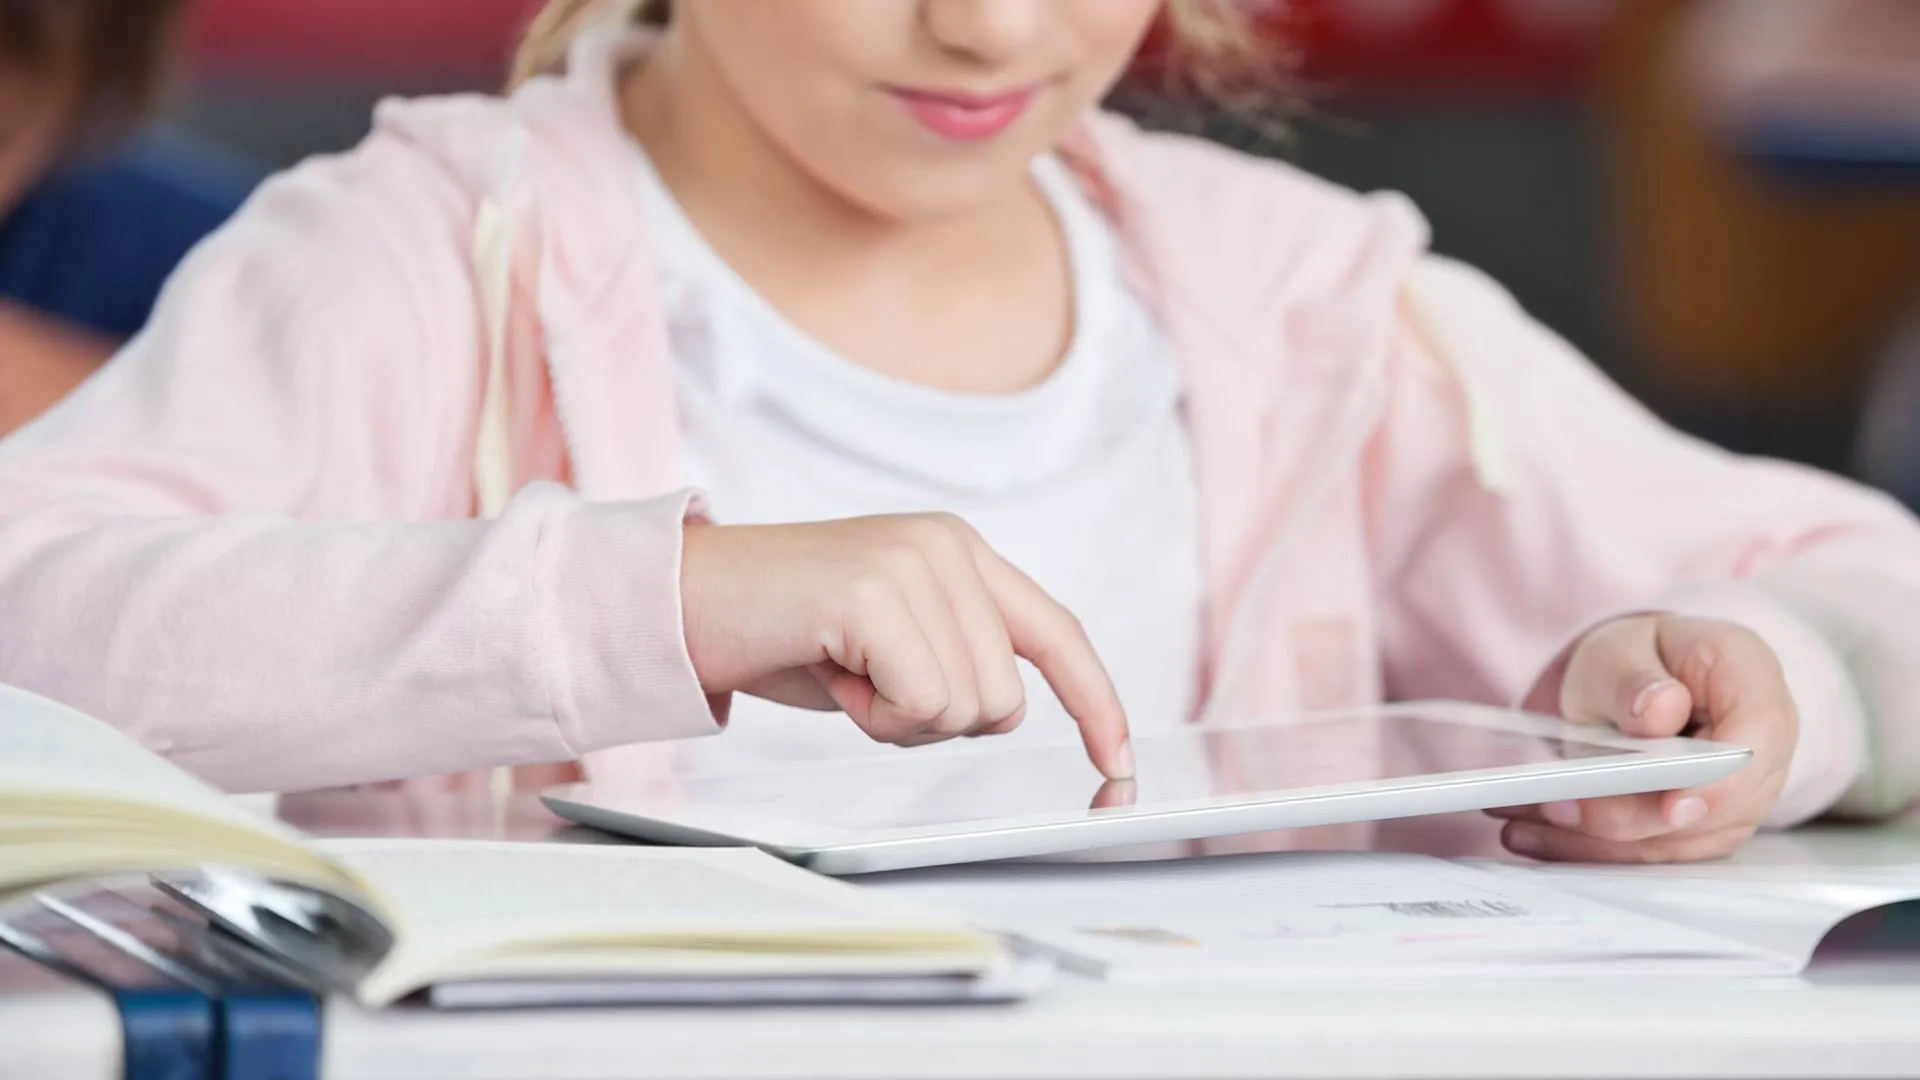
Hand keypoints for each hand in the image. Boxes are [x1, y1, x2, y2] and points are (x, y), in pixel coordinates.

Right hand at [680, 513, 1132, 778]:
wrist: (683, 602)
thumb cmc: (781, 631)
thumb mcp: (889, 642)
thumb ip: (955, 658)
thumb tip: (1002, 712)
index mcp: (960, 551)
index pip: (1058, 633)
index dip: (1095, 702)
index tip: (1116, 760)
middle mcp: (949, 545)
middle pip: (1004, 701)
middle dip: (932, 722)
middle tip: (863, 681)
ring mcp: (915, 563)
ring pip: (966, 709)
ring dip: (896, 718)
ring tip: (842, 671)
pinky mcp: (876, 592)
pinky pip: (921, 704)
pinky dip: (872, 715)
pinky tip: (830, 671)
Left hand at [1489, 615, 1796, 862]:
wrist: (1639, 682)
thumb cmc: (1638, 660)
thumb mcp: (1620, 648)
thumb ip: (1635, 678)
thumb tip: (1657, 711)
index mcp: (1752, 679)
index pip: (1759, 738)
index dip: (1722, 782)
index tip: (1672, 806)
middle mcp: (1761, 746)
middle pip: (1722, 805)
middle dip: (1638, 817)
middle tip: (1559, 807)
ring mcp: (1738, 796)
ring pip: (1683, 839)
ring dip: (1604, 840)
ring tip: (1528, 822)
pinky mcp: (1701, 830)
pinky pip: (1655, 851)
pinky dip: (1596, 849)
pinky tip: (1538, 837)